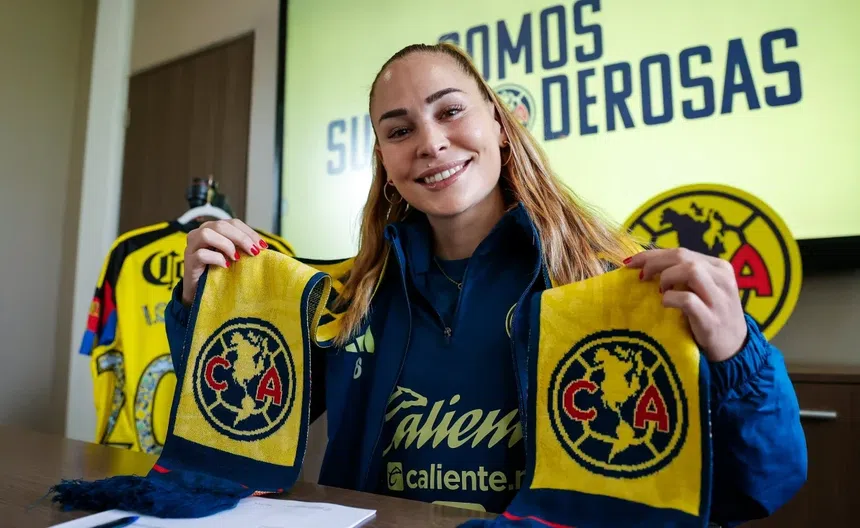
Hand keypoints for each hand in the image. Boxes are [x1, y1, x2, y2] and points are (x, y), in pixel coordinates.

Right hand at [181, 219, 267, 304]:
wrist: (200, 290)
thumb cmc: (219, 271)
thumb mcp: (233, 256)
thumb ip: (243, 248)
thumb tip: (263, 246)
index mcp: (213, 229)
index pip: (233, 223)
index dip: (249, 232)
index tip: (263, 246)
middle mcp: (200, 233)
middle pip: (221, 225)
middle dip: (241, 238)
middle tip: (254, 252)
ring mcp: (192, 246)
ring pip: (207, 234)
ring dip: (226, 245)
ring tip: (236, 258)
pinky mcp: (189, 260)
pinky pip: (201, 254)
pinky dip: (216, 259)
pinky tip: (226, 266)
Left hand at [624, 248, 747, 361]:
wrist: (734, 349)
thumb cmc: (710, 316)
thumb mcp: (702, 290)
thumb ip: (683, 275)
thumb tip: (646, 265)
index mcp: (719, 267)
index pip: (681, 252)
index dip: (652, 254)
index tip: (631, 262)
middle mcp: (722, 278)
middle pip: (683, 256)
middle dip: (654, 263)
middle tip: (641, 277)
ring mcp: (719, 299)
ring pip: (690, 271)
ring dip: (667, 278)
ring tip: (659, 291)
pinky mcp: (712, 320)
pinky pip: (688, 300)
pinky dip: (671, 299)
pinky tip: (665, 304)